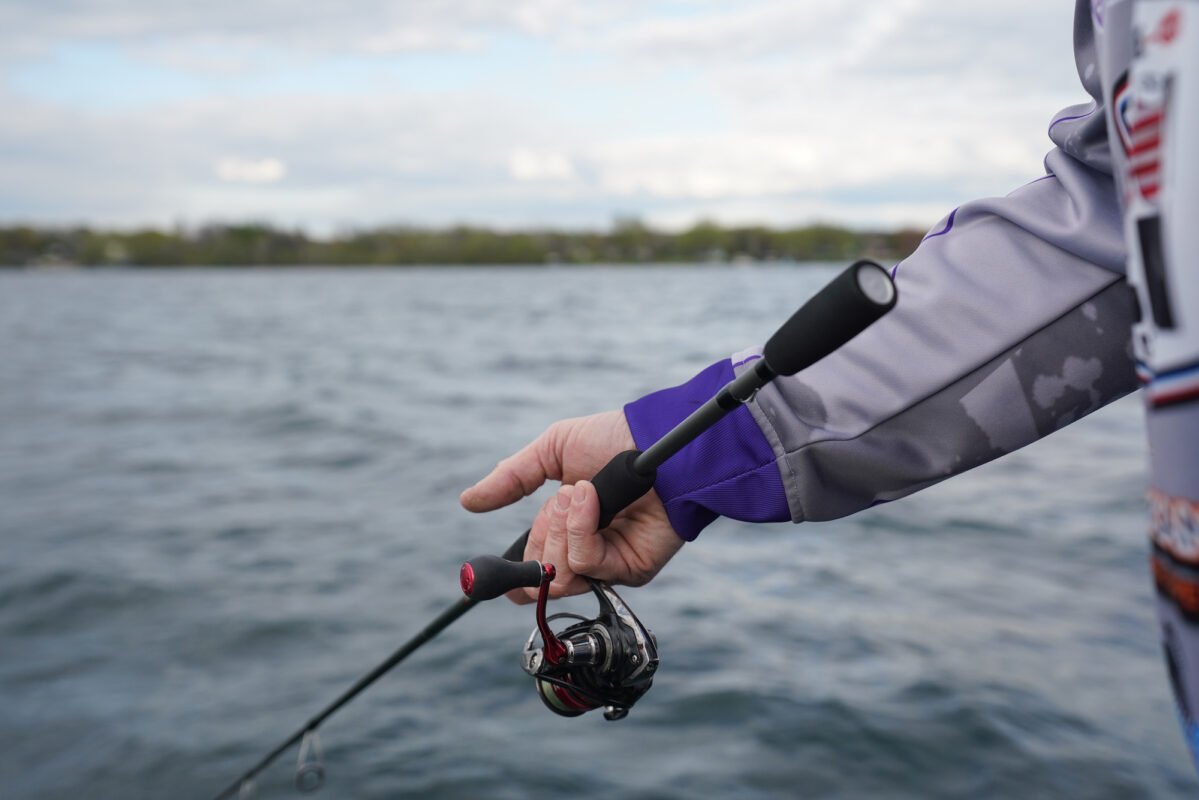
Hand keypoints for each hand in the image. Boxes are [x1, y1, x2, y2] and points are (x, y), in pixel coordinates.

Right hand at [460, 410, 683, 602]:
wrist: (656, 441)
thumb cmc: (613, 440)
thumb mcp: (552, 451)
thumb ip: (511, 479)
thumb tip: (468, 501)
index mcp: (565, 530)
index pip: (532, 571)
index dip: (517, 572)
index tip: (498, 574)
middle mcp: (587, 552)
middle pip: (541, 578)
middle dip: (540, 538)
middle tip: (558, 502)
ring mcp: (609, 564)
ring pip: (559, 576)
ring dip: (559, 531)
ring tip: (580, 494)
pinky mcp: (631, 569)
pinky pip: (587, 564)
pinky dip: (580, 530)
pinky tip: (590, 499)